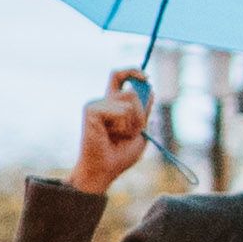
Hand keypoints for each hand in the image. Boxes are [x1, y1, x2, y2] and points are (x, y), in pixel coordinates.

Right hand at [72, 73, 150, 191]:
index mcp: (111, 104)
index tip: (146, 78)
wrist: (104, 170)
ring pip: (129, 100)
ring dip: (133, 122)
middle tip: (133, 131)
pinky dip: (123, 126)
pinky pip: (121, 111)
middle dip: (140, 113)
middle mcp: (102, 101)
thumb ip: (145, 112)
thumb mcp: (140, 132)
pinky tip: (110, 136)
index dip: (133, 71)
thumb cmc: (119, 155)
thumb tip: (150, 90)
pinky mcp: (91, 110)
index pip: (119, 76)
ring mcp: (95, 104)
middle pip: (131, 91)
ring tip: (120, 136)